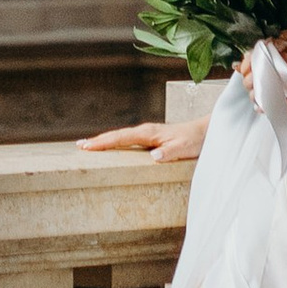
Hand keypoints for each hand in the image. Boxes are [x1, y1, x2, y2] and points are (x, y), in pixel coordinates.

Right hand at [79, 119, 202, 159]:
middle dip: (98, 140)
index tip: (88, 146)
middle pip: (117, 136)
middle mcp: (146, 131)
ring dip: (106, 141)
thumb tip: (153, 155)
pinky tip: (113, 148)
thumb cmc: (195, 140)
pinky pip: (129, 141)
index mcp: (149, 133)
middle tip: (79, 146)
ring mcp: (148, 134)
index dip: (104, 142)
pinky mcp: (152, 139)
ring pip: (122, 137)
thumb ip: (169, 151)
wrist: (206, 131)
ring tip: (89, 146)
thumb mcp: (184, 148)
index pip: (121, 138)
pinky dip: (116, 143)